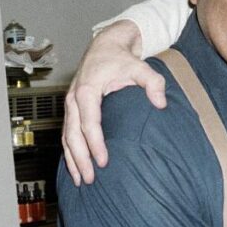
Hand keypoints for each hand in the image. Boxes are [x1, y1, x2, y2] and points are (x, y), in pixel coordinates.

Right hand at [62, 20, 166, 183]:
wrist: (105, 46)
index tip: (103, 161)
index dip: (95, 143)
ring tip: (80, 180)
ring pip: (66, 136)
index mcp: (87, 89)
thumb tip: (160, 103)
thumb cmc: (120, 58)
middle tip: (89, 178)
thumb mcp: (140, 66)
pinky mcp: (72, 109)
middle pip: (72, 134)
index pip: (89, 122)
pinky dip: (69, 151)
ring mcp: (70, 104)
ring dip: (72, 159)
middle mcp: (74, 98)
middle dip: (80, 158)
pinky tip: (75, 167)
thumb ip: (153, 82)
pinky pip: (67, 133)